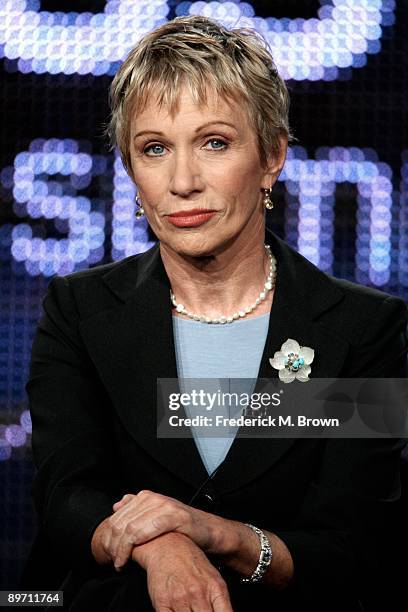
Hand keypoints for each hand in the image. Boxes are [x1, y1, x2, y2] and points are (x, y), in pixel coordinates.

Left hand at [108, 490, 234, 569]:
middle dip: (112, 545)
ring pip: (129, 528)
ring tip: (120, 563)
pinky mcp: (173, 516)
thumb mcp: (157, 516)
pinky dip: (131, 547)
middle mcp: (153, 498)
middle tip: (113, 561)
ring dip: (120, 549)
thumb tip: (118, 504)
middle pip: (121, 522)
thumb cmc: (182, 528)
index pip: (117, 516)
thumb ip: (137, 509)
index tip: (108, 553)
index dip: (109, 536)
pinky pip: (144, 531)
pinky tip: (129, 559)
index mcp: (147, 497)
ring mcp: (164, 505)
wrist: (209, 531)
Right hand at [142, 532, 232, 611]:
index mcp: (215, 587)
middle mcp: (199, 593)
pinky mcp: (162, 602)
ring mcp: (180, 599)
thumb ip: (220, 601)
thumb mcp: (213, 577)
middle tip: (201, 610)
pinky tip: (178, 610)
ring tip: (190, 609)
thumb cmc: (190, 559)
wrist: (166, 543)